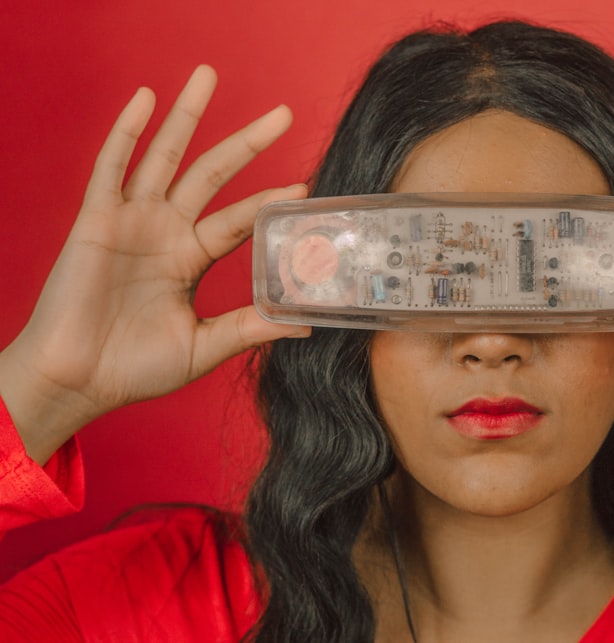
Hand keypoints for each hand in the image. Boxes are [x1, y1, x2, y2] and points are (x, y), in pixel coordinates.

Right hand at [0, 65, 309, 462]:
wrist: (79, 381)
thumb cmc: (136, 367)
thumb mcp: (206, 346)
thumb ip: (251, 327)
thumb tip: (305, 325)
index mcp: (191, 257)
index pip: (239, 219)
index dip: (269, 201)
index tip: (304, 189)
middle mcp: (166, 231)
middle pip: (212, 174)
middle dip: (247, 142)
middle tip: (283, 113)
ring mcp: (132, 221)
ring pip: (165, 157)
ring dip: (186, 115)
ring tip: (207, 75)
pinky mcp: (96, 220)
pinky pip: (111, 168)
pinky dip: (127, 133)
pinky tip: (146, 100)